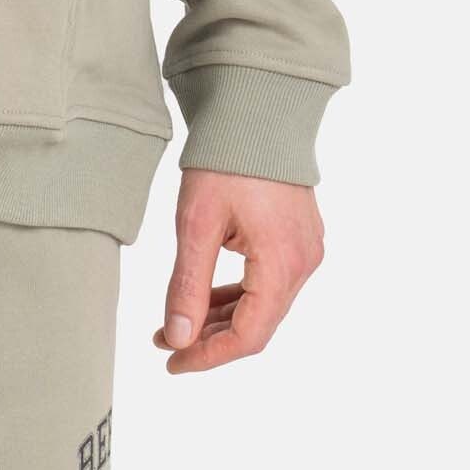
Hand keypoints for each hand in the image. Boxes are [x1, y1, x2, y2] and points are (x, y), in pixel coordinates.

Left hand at [153, 167, 324, 373]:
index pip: (248, 336)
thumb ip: (188, 285)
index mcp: (282, 264)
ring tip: (178, 323)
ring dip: (222, 317)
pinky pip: (269, 281)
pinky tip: (206, 297)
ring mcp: (305, 249)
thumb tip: (178, 338)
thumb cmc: (225, 159)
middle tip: (165, 341)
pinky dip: (238, 293)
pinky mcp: (299, 236)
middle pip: (258, 324)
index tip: (173, 362)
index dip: (209, 357)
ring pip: (263, 304)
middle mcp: (303, 262)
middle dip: (210, 338)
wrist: (255, 107)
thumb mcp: (197, 223)